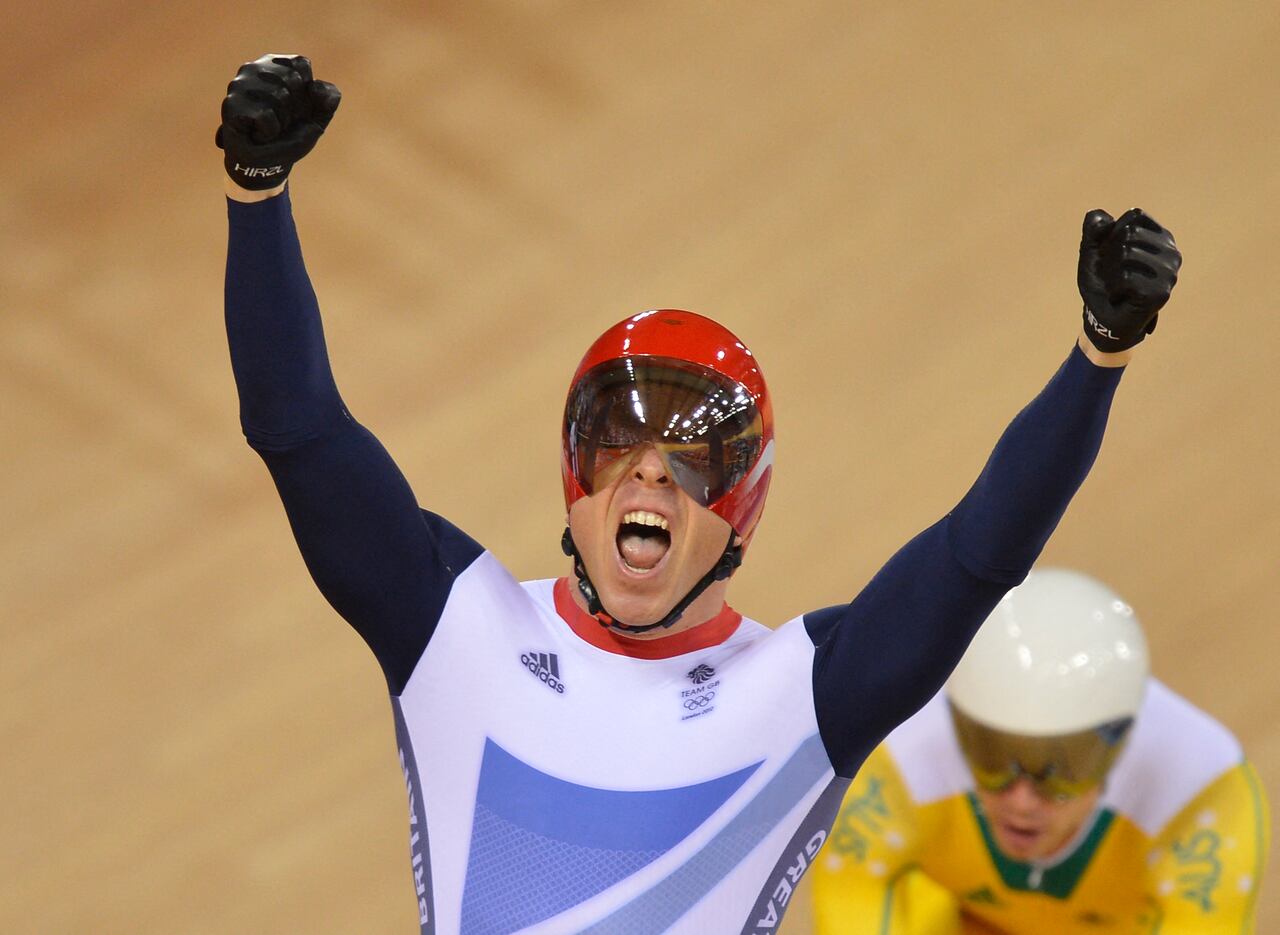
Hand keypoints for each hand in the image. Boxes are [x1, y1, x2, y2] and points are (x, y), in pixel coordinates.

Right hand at [216, 54, 340, 190]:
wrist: (267, 165)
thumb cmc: (290, 135)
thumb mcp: (318, 117)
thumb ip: (328, 98)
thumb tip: (316, 87)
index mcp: (275, 65)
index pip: (301, 64)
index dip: (306, 91)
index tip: (296, 106)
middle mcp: (254, 68)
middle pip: (292, 79)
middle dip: (293, 108)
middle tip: (280, 120)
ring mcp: (239, 84)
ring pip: (278, 96)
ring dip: (281, 121)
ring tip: (269, 127)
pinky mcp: (231, 104)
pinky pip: (265, 115)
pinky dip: (269, 132)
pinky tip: (257, 134)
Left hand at [1077, 208, 1180, 352]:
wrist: (1102, 321)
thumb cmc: (1101, 284)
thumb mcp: (1092, 252)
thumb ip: (1093, 230)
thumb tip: (1099, 216)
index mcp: (1160, 237)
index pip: (1134, 216)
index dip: (1111, 234)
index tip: (1111, 254)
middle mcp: (1171, 252)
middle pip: (1128, 233)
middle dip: (1108, 255)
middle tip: (1112, 275)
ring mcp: (1169, 273)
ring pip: (1127, 253)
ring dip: (1109, 273)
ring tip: (1116, 286)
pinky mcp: (1161, 292)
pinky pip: (1126, 276)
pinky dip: (1113, 288)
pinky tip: (1120, 298)